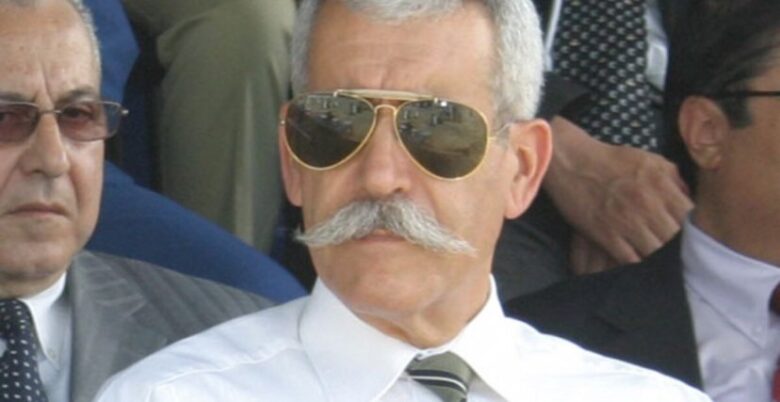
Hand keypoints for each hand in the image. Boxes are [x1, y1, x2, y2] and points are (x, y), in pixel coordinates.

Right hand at [544, 117, 693, 267]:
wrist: (572, 161)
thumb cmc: (611, 159)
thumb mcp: (649, 159)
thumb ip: (673, 178)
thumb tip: (689, 199)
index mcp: (661, 185)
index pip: (690, 218)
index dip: (694, 230)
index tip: (691, 235)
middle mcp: (647, 205)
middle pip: (675, 239)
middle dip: (678, 247)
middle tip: (677, 253)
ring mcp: (626, 221)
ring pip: (655, 253)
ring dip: (657, 258)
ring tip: (658, 260)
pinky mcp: (605, 234)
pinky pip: (629, 259)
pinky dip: (636, 263)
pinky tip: (638, 262)